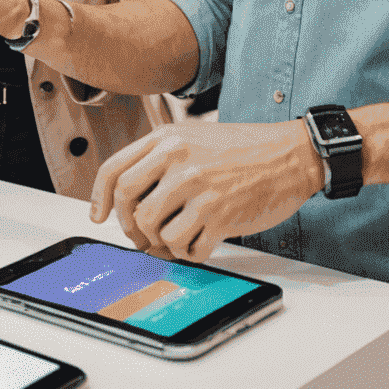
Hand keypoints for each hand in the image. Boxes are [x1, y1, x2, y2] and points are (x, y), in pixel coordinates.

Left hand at [89, 121, 326, 262]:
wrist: (290, 155)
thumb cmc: (244, 148)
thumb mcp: (194, 136)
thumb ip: (160, 158)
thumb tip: (128, 197)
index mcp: (168, 138)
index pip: (115, 170)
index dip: (99, 198)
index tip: (98, 216)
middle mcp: (178, 160)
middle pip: (128, 204)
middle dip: (130, 227)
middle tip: (141, 235)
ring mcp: (198, 188)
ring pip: (154, 230)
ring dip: (161, 243)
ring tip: (177, 237)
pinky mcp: (219, 215)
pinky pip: (186, 248)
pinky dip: (189, 252)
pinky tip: (201, 241)